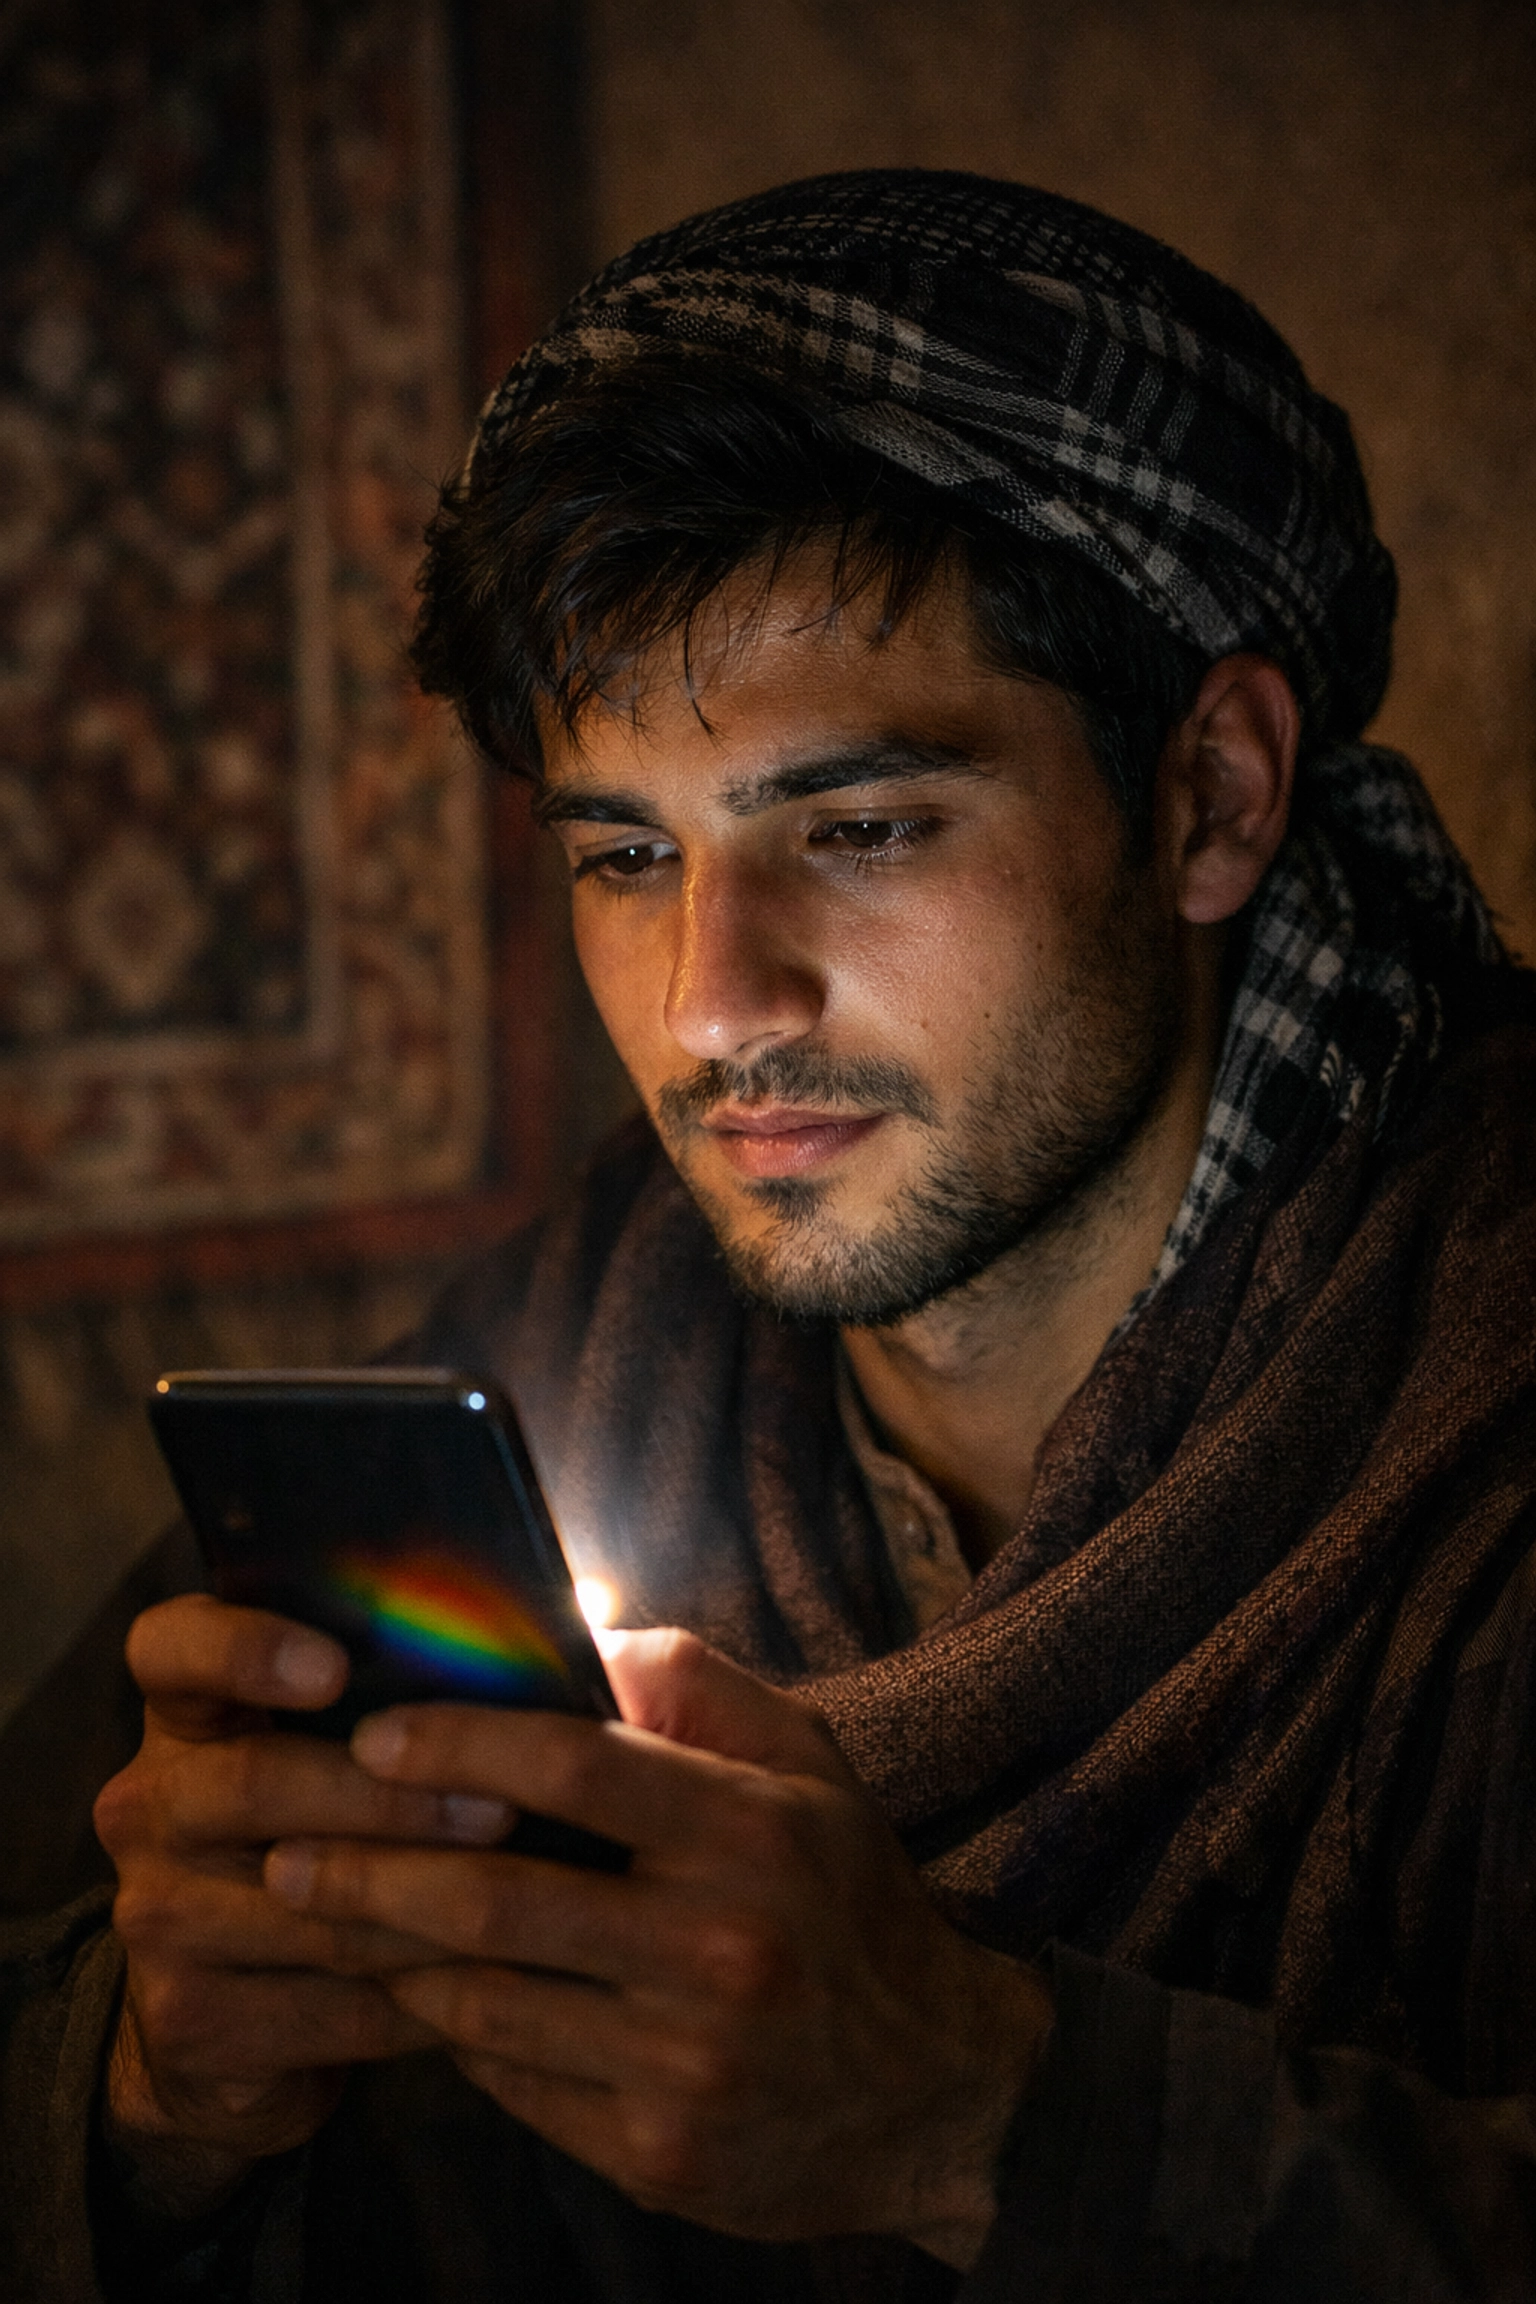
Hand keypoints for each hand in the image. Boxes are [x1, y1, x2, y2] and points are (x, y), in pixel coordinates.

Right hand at [93, 1595, 509, 2206]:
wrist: (248, 2021)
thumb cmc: (339, 1835)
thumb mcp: (351, 1752)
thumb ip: (421, 1690)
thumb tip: (579, 1641)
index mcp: (185, 1716)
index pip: (170, 1648)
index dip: (243, 1648)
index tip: (335, 1667)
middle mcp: (148, 1806)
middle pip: (253, 1781)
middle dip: (387, 1795)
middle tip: (497, 1805)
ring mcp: (155, 1918)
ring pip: (304, 1903)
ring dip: (425, 1900)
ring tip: (524, 1892)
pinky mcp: (186, 2021)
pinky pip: (324, 2003)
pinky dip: (420, 1995)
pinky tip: (492, 1979)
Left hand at [263, 1629, 1051, 2266]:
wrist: (937, 2089)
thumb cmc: (846, 1897)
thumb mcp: (807, 1764)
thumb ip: (695, 1683)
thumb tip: (582, 1621)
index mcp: (752, 1831)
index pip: (576, 1766)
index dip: (459, 1745)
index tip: (371, 1736)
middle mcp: (720, 1946)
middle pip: (499, 1898)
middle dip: (368, 1870)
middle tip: (283, 1849)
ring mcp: (686, 2060)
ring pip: (486, 2000)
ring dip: (390, 1954)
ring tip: (324, 1916)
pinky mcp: (658, 2150)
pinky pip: (514, 2082)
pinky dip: (453, 2034)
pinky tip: (418, 1993)